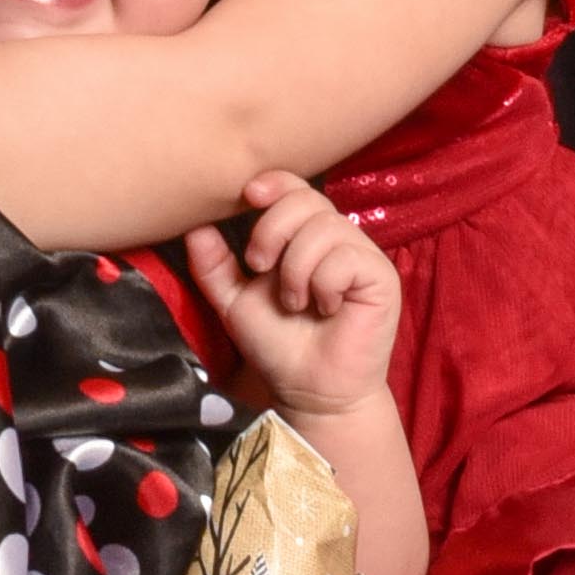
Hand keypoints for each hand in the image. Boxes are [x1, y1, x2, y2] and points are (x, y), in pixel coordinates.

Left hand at [184, 170, 400, 426]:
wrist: (310, 392)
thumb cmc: (279, 346)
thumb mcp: (234, 302)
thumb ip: (214, 266)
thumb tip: (193, 227)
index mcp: (305, 236)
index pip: (295, 187)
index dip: (274, 183)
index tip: (248, 196)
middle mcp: (336, 238)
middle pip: (306, 199)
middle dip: (272, 230)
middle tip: (260, 268)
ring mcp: (362, 255)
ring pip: (324, 228)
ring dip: (296, 269)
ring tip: (295, 302)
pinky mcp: (381, 277)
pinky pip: (347, 258)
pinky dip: (324, 284)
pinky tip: (326, 309)